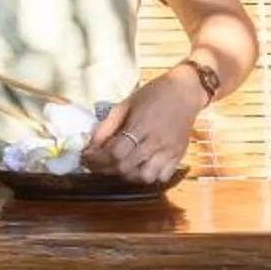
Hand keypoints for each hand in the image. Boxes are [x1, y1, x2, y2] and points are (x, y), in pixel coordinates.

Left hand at [81, 72, 202, 183]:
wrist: (184, 91)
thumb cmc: (152, 95)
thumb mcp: (124, 105)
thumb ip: (107, 127)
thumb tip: (90, 146)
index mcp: (141, 126)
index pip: (115, 153)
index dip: (97, 160)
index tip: (86, 159)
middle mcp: (156, 141)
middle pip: (127, 167)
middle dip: (106, 169)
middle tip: (96, 165)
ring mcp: (170, 151)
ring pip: (145, 177)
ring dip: (128, 176)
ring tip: (119, 166)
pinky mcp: (180, 156)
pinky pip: (162, 177)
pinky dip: (148, 177)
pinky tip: (139, 167)